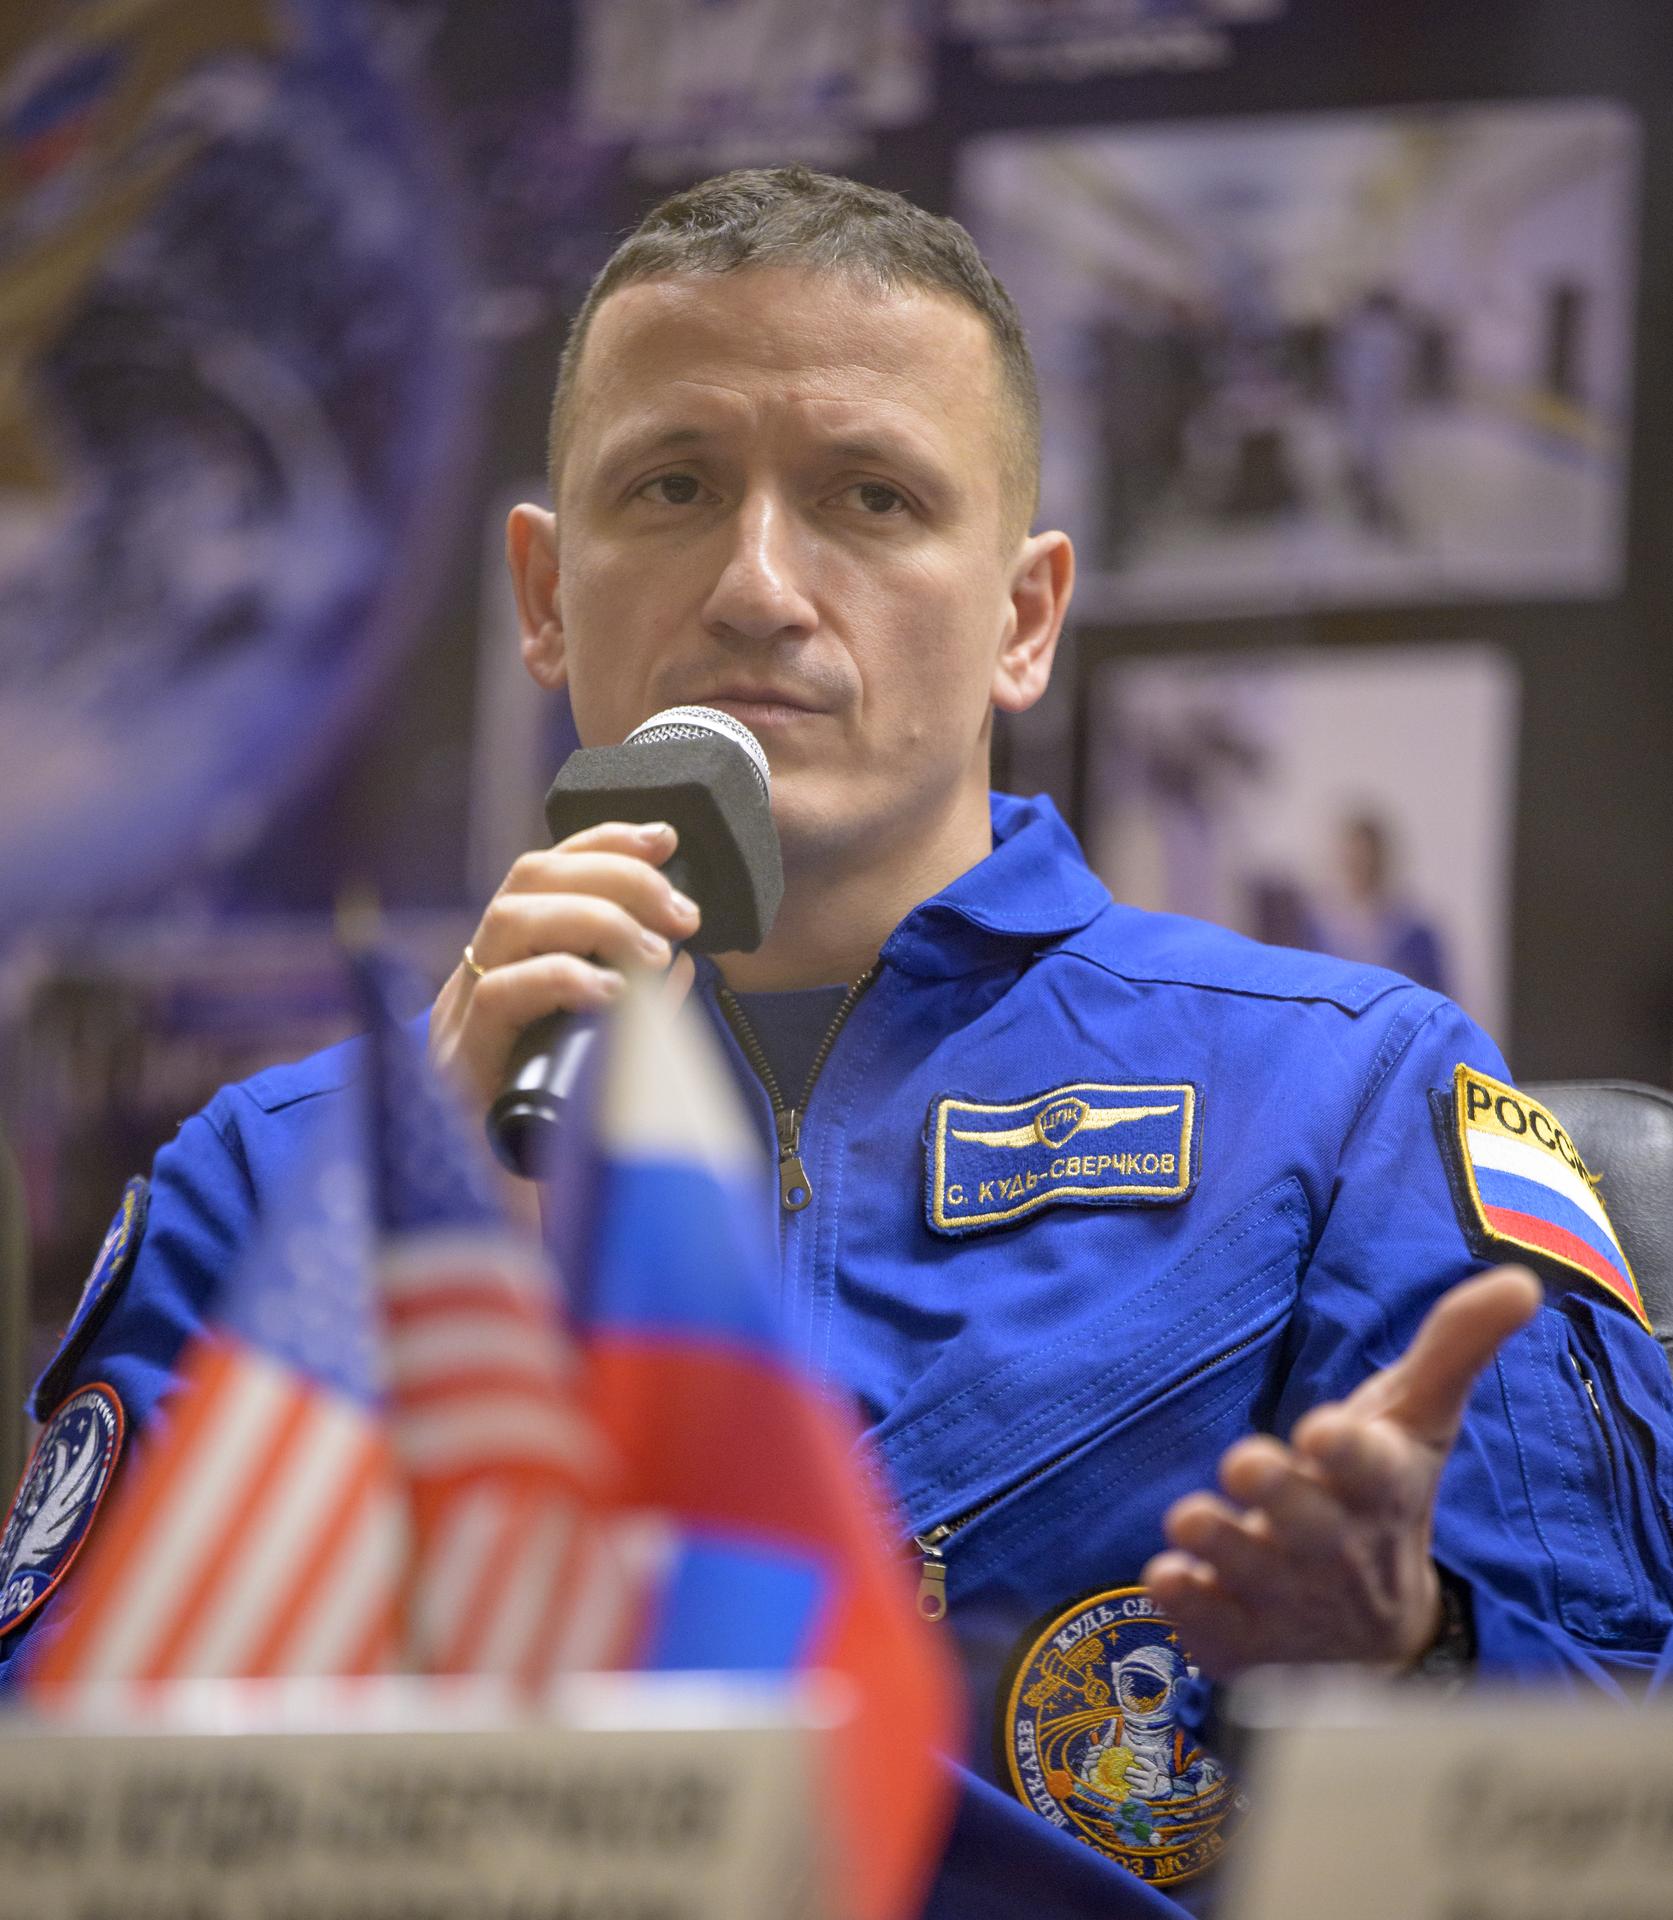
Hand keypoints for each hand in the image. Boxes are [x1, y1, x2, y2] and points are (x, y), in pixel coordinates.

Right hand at [429, 820, 699, 1115]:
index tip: (667, 836)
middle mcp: (478, 977)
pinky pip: (499, 995)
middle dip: (614, 874)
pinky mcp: (459, 1062)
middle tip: (682, 910)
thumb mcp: (607, 1056)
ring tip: (654, 950)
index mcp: (511, 964)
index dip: (604, 839)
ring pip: (511, 920)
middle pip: (530, 878)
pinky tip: (610, 992)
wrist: (498, 1226)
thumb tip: (686, 964)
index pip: (547, 871)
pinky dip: (560, 978)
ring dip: (595, 917)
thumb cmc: (556, 1135)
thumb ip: (640, 1010)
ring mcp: (462, 1016)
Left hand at [1143, 1264, 1541, 1676]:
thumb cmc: (1381, 1495)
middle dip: (1279, 1495)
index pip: (1376, 1470)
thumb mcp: (1417, 1423)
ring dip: (1220, 1544)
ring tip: (1188, 1518)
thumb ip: (1453, 1348)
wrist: (1372, 1633)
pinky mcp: (1243, 1641)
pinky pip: (1212, 1630)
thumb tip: (1521, 1281)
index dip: (1351, 1453)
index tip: (1323, 1429)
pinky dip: (1190, 1610)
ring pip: (1252, 1576)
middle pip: (1310, 1527)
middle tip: (1243, 1460)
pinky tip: (1170, 1579)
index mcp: (1379, 1489)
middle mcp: (1337, 1551)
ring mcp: (1289, 1603)